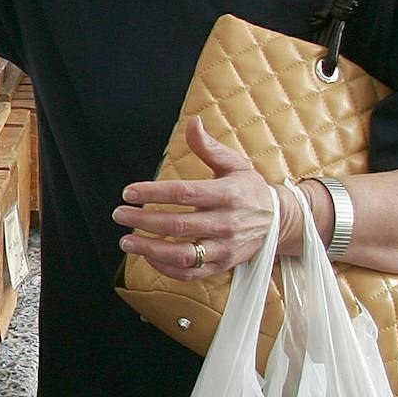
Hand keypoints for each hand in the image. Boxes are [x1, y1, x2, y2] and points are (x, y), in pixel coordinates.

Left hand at [113, 119, 280, 279]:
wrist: (278, 220)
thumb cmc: (249, 189)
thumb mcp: (234, 164)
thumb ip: (208, 147)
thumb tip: (192, 122)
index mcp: (227, 195)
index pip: (184, 194)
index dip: (153, 193)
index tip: (128, 192)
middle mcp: (226, 223)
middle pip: (178, 225)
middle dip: (143, 221)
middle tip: (119, 215)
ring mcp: (224, 248)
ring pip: (183, 255)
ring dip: (150, 250)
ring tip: (126, 241)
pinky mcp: (223, 265)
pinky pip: (191, 273)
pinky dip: (166, 269)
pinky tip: (148, 257)